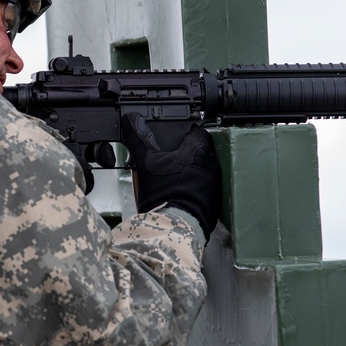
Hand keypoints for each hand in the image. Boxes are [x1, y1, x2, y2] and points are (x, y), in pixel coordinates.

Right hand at [121, 113, 220, 240]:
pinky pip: (203, 185)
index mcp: (198, 149)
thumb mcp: (146, 163)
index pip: (196, 130)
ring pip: (200, 168)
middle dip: (183, 152)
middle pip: (198, 150)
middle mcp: (210, 163)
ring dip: (188, 169)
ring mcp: (213, 182)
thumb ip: (139, 139)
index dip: (182, 131)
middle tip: (166, 157)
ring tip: (169, 175)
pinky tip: (176, 190)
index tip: (172, 136)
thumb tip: (131, 120)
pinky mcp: (213, 199)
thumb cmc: (164, 193)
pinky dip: (191, 185)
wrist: (176, 226)